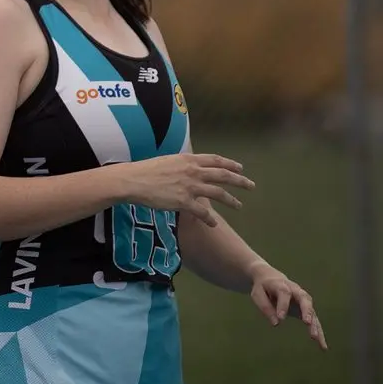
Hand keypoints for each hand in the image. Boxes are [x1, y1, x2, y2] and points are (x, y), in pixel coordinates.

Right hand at [116, 153, 253, 226]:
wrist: (133, 180)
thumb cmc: (145, 170)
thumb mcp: (167, 161)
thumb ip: (181, 165)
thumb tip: (189, 167)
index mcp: (188, 160)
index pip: (215, 160)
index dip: (230, 164)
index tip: (240, 168)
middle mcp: (193, 171)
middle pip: (223, 176)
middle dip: (240, 181)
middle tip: (251, 186)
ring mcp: (190, 187)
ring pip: (218, 193)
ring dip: (231, 201)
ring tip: (239, 206)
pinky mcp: (184, 202)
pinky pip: (203, 212)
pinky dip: (210, 219)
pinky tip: (214, 224)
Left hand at [247, 261, 326, 349]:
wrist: (272, 278)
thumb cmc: (263, 288)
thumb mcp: (258, 294)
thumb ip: (265, 306)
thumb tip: (276, 323)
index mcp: (282, 285)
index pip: (284, 294)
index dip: (283, 305)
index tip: (280, 318)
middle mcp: (296, 291)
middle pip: (304, 299)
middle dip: (306, 310)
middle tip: (307, 322)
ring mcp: (304, 300)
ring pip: (312, 311)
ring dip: (315, 324)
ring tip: (315, 338)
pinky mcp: (307, 310)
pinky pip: (315, 321)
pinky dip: (319, 332)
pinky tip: (322, 346)